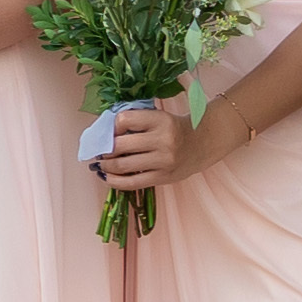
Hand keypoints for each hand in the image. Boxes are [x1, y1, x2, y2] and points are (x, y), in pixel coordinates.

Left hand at [91, 94, 213, 191]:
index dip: (111, 126)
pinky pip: (132, 183)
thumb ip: (134, 122)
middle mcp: (163, 140)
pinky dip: (114, 181)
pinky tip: (106, 176)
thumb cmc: (173, 128)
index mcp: (160, 120)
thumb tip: (101, 134)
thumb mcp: (157, 117)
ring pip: (122, 166)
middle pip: (119, 145)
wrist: (204, 142)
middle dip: (103, 149)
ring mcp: (164, 161)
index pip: (124, 120)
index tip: (110, 131)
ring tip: (100, 163)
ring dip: (105, 165)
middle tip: (98, 150)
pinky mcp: (164, 177)